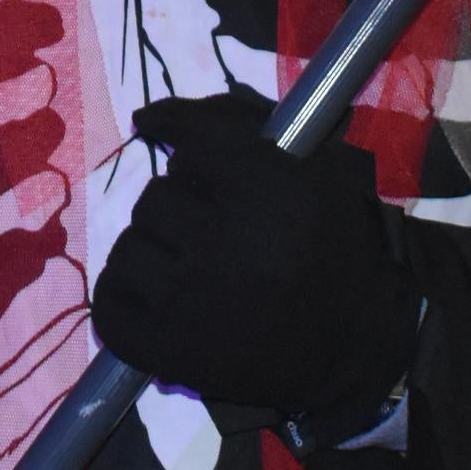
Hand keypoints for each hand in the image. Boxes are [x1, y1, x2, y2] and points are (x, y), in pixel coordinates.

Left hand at [93, 96, 420, 416]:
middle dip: (180, 209)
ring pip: (129, 249)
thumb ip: (232, 122)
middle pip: (155, 200)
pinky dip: (125, 300)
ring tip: (190, 269)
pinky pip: (110, 308)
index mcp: (274, 192)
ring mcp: (195, 303)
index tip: (205, 174)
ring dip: (153, 253)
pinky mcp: (171, 352)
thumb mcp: (310, 167)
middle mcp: (230, 245)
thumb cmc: (332, 245)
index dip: (198, 160)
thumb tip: (145, 117)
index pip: (192, 147)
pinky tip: (158, 300)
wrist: (360, 344)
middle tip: (215, 234)